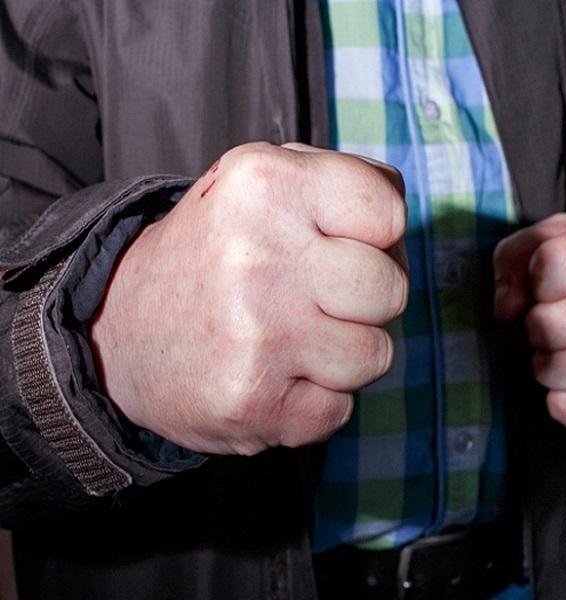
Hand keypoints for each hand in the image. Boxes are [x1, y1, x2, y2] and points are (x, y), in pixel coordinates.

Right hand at [90, 142, 408, 453]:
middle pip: (391, 290)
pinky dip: (315, 402)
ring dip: (343, 355)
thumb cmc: (216, 253)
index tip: (344, 243)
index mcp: (265, 185)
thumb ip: (340, 181)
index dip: (379, 236)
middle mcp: (258, 254)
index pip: (389, 212)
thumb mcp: (262, 183)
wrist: (118, 332)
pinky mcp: (251, 402)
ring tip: (292, 339)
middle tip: (316, 297)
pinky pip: (339, 410)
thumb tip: (398, 210)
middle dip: (366, 300)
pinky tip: (273, 378)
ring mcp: (255, 333)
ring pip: (374, 356)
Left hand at [493, 213, 565, 432]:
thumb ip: (516, 255)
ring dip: (549, 363)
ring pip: (549, 370)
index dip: (537, 278)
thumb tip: (505, 308)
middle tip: (564, 320)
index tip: (554, 284)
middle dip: (539, 325)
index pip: (547, 263)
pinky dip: (564, 397)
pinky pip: (562, 407)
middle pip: (543, 323)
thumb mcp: (561, 240)